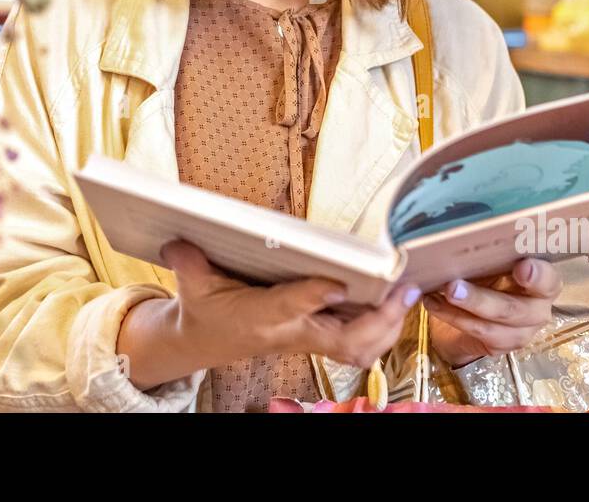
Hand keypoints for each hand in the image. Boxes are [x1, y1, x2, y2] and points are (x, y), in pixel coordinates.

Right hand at [161, 239, 419, 369]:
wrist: (206, 342)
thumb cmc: (206, 310)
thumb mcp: (191, 285)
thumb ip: (189, 262)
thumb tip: (178, 239)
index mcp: (260, 317)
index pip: (290, 307)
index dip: (313, 296)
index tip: (336, 282)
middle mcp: (292, 332)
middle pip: (345, 341)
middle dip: (379, 320)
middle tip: (404, 289)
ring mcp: (309, 339)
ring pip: (359, 348)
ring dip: (389, 326)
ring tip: (409, 294)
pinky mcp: (319, 338)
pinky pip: (360, 346)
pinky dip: (385, 330)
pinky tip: (399, 305)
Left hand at [423, 258, 561, 369]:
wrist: (472, 310)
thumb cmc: (487, 275)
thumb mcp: (491, 260)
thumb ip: (490, 253)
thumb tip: (460, 237)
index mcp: (543, 281)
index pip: (548, 279)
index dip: (538, 275)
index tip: (522, 267)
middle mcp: (538, 308)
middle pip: (515, 308)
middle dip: (481, 298)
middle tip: (453, 286)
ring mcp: (522, 330)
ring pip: (494, 324)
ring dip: (464, 309)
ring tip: (442, 294)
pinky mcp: (502, 345)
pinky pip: (477, 333)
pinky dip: (452, 317)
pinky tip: (433, 303)